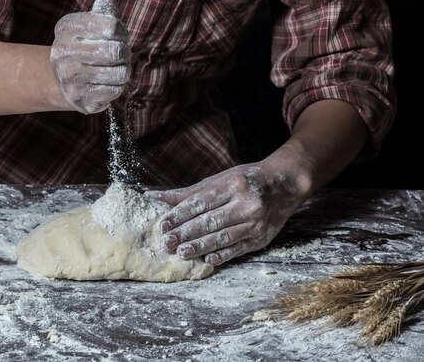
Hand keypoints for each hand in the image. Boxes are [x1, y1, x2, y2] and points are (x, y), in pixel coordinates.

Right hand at [50, 0, 130, 113]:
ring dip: (123, 71)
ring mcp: (72, 77)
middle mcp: (64, 52)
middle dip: (125, 53)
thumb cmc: (82, 49)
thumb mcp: (87, 27)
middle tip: (120, 55)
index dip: (121, 32)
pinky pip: (116, 90)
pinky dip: (118, 86)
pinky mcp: (81, 98)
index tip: (117, 35)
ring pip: (120, 73)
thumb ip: (101, 13)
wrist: (61, 82)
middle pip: (116, 51)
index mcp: (67, 28)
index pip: (111, 25)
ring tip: (115, 69)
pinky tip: (108, 83)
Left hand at [146, 163, 305, 265]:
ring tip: (181, 253)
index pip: (201, 202)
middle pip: (210, 221)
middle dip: (186, 233)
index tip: (163, 224)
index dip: (180, 215)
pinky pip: (237, 249)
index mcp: (233, 185)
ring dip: (200, 247)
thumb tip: (155, 197)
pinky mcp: (261, 239)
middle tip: (167, 243)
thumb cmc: (246, 181)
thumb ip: (189, 193)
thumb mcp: (219, 180)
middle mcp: (246, 204)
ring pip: (223, 237)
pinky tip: (206, 260)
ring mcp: (256, 223)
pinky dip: (221, 255)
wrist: (285, 185)